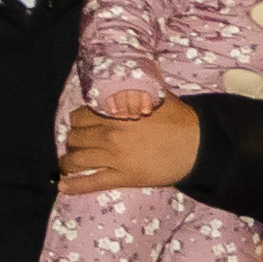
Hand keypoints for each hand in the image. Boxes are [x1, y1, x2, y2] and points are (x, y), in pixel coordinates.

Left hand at [57, 98, 202, 196]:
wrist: (200, 147)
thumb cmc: (181, 120)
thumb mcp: (158, 96)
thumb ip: (137, 89)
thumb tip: (127, 75)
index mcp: (117, 115)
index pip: (81, 116)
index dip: (79, 120)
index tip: (83, 124)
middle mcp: (111, 136)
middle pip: (75, 138)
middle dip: (74, 139)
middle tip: (79, 143)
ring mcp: (115, 159)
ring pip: (77, 159)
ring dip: (69, 161)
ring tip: (69, 163)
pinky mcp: (123, 178)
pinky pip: (92, 182)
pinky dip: (74, 186)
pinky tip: (62, 186)